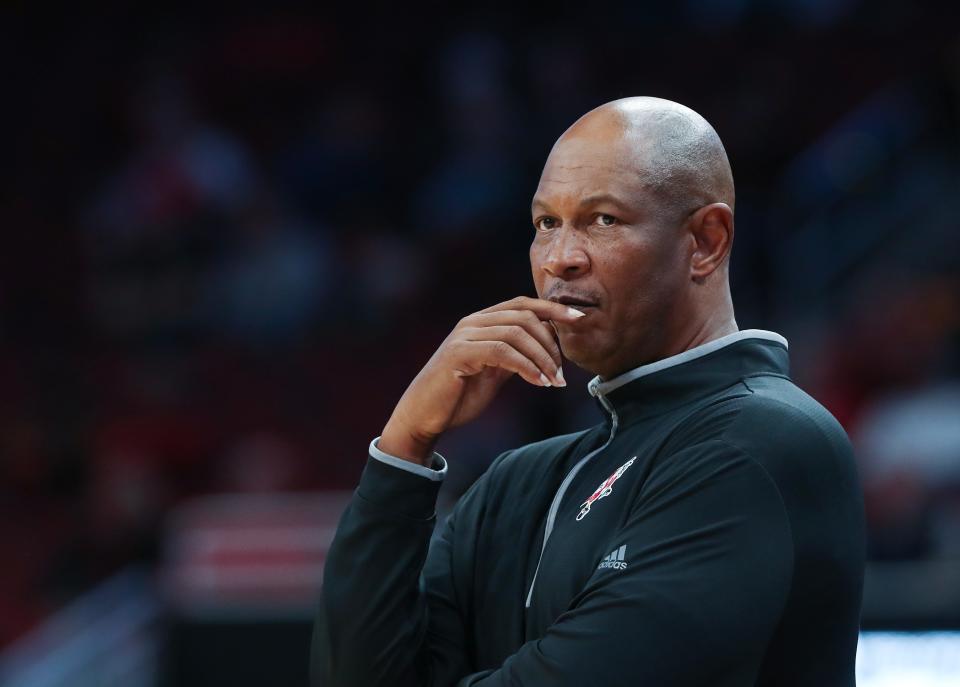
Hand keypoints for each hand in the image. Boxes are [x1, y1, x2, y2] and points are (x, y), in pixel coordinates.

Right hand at [378, 297, 585, 464]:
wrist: (424, 416)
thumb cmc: (458, 395)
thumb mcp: (494, 372)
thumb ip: (515, 356)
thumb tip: (547, 349)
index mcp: (482, 321)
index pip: (524, 304)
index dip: (553, 309)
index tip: (580, 320)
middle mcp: (473, 321)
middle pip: (525, 316)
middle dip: (551, 342)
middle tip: (562, 372)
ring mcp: (465, 335)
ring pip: (516, 333)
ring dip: (542, 358)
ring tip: (554, 382)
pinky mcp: (459, 353)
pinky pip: (503, 351)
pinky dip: (526, 366)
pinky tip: (539, 382)